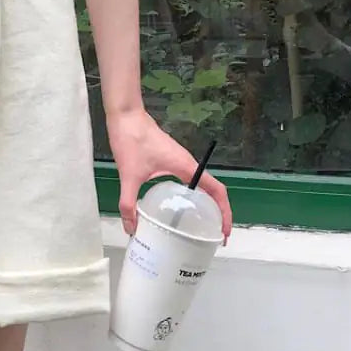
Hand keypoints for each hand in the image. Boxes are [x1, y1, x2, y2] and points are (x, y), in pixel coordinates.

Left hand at [107, 109, 232, 241]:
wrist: (125, 115)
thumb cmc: (131, 141)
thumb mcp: (128, 176)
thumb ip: (128, 204)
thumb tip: (131, 229)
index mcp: (186, 167)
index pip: (216, 191)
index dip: (225, 212)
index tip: (224, 232)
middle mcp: (187, 163)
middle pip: (212, 190)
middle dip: (217, 212)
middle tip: (213, 235)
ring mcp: (179, 160)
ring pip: (200, 184)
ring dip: (205, 203)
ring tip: (199, 225)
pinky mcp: (169, 158)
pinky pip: (187, 179)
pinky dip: (190, 194)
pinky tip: (176, 205)